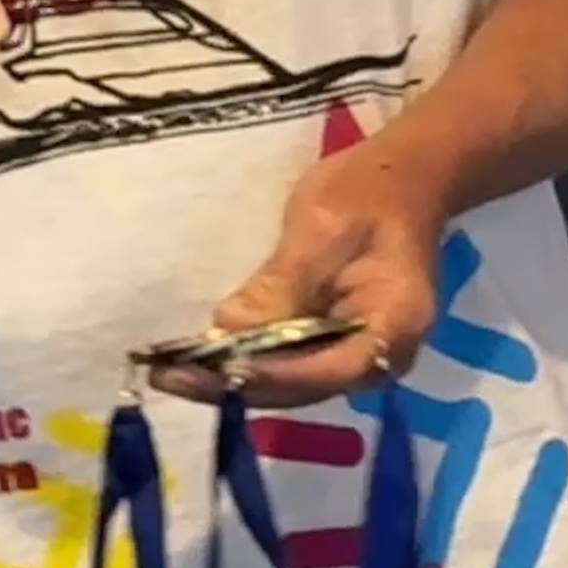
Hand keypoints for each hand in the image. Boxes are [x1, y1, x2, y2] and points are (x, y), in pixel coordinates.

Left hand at [164, 144, 448, 407]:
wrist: (399, 181)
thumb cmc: (366, 192)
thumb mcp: (320, 226)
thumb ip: (279, 283)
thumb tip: (228, 330)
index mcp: (396, 320)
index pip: (332, 367)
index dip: (274, 373)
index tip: (218, 368)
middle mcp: (383, 354)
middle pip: (304, 386)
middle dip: (235, 384)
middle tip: (170, 377)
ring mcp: (356, 355)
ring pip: (288, 382)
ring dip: (229, 381)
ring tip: (169, 375)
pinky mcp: (330, 346)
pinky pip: (284, 364)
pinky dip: (241, 362)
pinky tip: (193, 361)